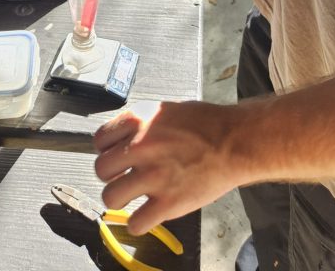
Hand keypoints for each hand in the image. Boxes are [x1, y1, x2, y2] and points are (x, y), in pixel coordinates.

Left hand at [94, 100, 241, 233]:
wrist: (234, 141)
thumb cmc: (205, 124)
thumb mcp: (165, 109)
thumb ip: (140, 123)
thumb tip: (120, 137)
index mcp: (139, 120)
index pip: (99, 140)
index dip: (106, 149)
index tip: (114, 154)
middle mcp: (141, 147)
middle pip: (101, 169)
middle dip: (110, 174)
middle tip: (123, 176)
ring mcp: (154, 176)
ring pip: (110, 197)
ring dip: (119, 199)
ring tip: (131, 196)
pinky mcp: (168, 203)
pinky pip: (135, 224)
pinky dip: (139, 223)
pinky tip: (147, 214)